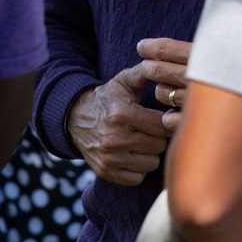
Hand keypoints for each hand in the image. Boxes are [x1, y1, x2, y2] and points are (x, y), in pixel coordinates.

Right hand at [67, 41, 191, 185]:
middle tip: (149, 129)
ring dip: (149, 153)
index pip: (162, 125)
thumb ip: (145, 72)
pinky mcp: (106, 172)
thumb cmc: (108, 98)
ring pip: (151, 163)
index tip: (160, 117)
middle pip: (159, 145)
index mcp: (121, 114)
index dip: (165, 121)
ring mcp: (109, 158)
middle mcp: (114, 138)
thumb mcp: (124, 81)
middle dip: (157, 137)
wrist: (76, 119)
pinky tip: (131, 154)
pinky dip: (138, 168)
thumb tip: (164, 64)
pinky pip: (138, 177)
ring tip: (140, 141)